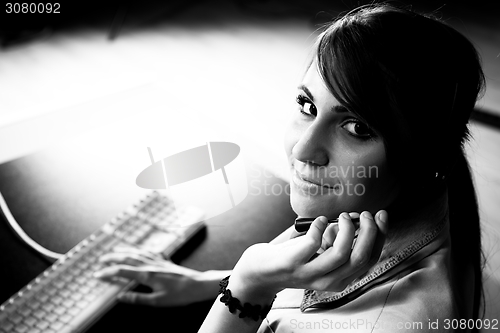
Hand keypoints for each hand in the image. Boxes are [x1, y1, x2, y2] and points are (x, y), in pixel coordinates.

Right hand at [93, 247, 221, 306]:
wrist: (198, 285)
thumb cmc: (179, 295)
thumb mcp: (157, 302)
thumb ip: (138, 299)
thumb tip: (120, 297)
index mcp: (147, 274)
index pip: (122, 271)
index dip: (108, 272)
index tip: (97, 274)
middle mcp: (151, 264)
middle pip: (128, 258)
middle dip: (113, 257)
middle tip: (101, 259)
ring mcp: (159, 261)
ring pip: (138, 252)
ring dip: (125, 250)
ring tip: (116, 250)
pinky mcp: (166, 261)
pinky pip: (149, 252)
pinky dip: (140, 249)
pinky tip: (139, 249)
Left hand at [229, 210, 387, 299]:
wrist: (262, 271)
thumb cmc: (295, 256)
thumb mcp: (322, 252)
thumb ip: (339, 240)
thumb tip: (357, 218)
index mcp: (341, 278)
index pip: (370, 260)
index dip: (380, 236)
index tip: (381, 216)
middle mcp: (329, 281)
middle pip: (361, 257)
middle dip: (369, 231)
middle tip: (364, 214)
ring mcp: (311, 274)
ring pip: (342, 253)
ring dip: (347, 229)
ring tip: (342, 216)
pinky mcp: (293, 264)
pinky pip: (313, 243)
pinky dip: (320, 226)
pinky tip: (318, 221)